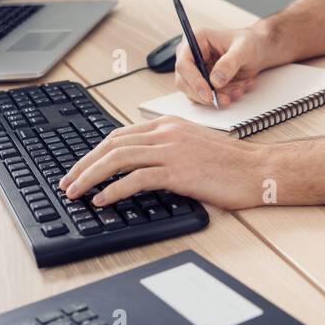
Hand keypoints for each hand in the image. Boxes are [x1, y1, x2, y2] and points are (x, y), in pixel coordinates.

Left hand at [57, 116, 269, 210]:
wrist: (257, 169)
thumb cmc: (230, 163)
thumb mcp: (192, 145)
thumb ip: (166, 148)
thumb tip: (138, 165)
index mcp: (168, 124)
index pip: (119, 134)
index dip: (94, 152)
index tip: (80, 168)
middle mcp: (166, 133)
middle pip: (112, 144)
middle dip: (84, 164)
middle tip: (67, 182)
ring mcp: (171, 150)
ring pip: (118, 159)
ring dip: (90, 176)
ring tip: (76, 192)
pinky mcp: (178, 171)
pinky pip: (136, 179)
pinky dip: (114, 190)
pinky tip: (102, 200)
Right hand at [175, 24, 270, 107]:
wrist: (257, 50)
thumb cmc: (249, 43)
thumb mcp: (243, 49)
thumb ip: (229, 63)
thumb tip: (215, 81)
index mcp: (196, 39)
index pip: (184, 63)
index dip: (193, 80)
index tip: (208, 93)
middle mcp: (191, 55)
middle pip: (184, 82)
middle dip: (206, 94)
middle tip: (226, 99)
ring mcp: (195, 70)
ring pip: (195, 93)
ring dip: (217, 97)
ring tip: (239, 89)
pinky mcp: (202, 82)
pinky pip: (205, 97)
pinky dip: (222, 98)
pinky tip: (238, 89)